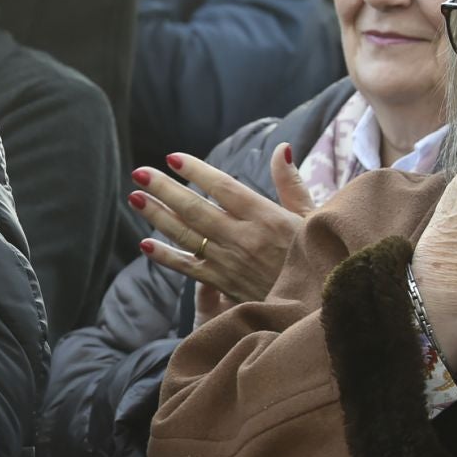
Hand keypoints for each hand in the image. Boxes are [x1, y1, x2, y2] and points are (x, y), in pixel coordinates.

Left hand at [134, 145, 312, 305]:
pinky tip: (146, 245)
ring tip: (134, 198)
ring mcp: (230, 263)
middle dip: (164, 189)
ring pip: (186, 236)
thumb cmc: (322, 258)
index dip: (196, 171)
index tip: (172, 157)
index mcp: (267, 218)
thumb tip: (281, 148)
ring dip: (157, 216)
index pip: (223, 187)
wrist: (320, 309)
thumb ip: (292, 184)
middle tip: (139, 172)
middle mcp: (244, 238)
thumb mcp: (314, 218)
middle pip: (195, 209)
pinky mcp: (223, 285)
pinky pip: (188, 268)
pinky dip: (166, 257)